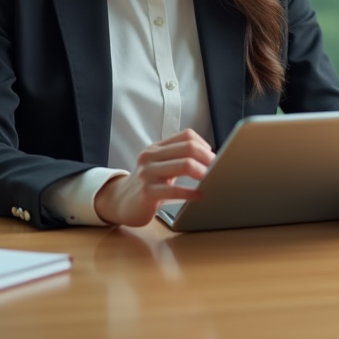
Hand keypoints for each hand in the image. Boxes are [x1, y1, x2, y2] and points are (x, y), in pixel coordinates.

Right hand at [94, 129, 213, 226]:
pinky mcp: (147, 192)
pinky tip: (200, 196)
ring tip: (212, 180)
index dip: (204, 145)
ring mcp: (147, 173)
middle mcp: (150, 156)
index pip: (186, 136)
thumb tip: (210, 158)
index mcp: (157, 148)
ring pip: (184, 165)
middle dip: (207, 157)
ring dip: (203, 172)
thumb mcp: (159, 165)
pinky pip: (174, 190)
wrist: (120, 202)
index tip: (213, 157)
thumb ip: (178, 158)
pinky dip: (191, 193)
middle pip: (188, 148)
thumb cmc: (147, 184)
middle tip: (219, 168)